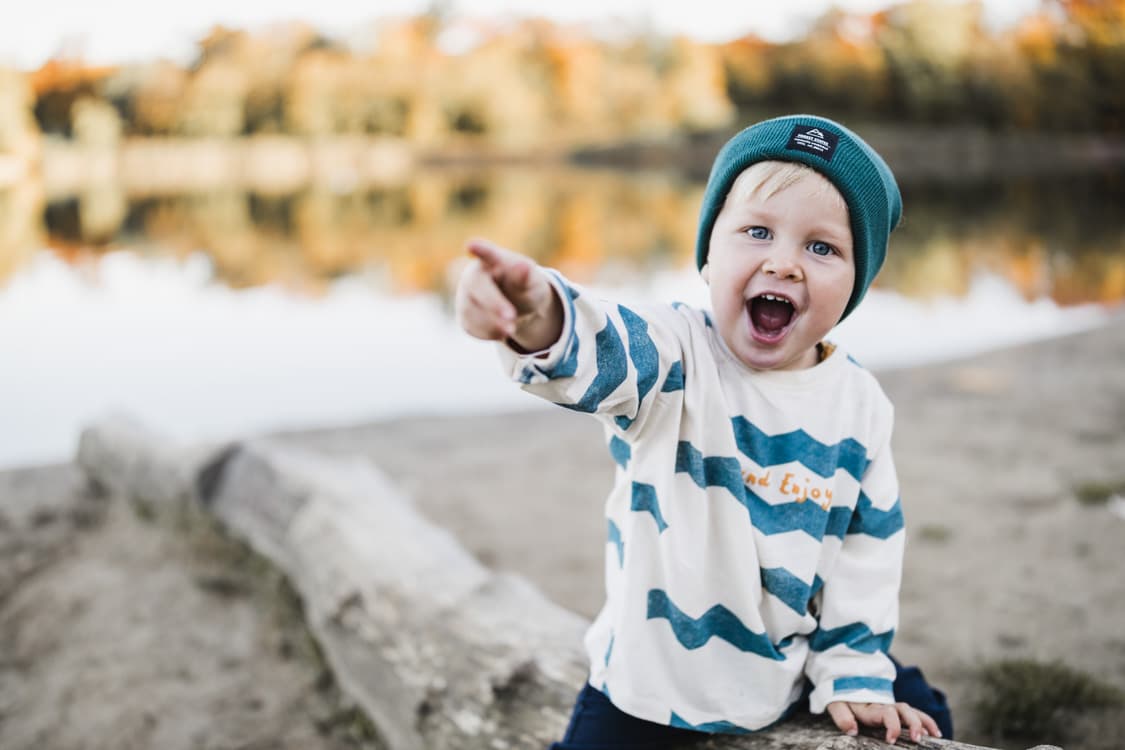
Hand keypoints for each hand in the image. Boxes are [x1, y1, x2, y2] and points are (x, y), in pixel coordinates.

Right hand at [454, 238, 561, 351]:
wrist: (518, 306)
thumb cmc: (524, 286)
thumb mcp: (532, 282)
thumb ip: (526, 276)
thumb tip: (524, 266)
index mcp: (493, 259)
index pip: (486, 253)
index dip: (479, 249)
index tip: (471, 245)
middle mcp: (473, 275)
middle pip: (476, 287)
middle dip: (493, 303)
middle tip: (511, 316)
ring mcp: (465, 296)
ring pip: (470, 310)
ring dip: (491, 322)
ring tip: (511, 329)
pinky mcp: (465, 316)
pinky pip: (471, 327)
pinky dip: (488, 332)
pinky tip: (502, 333)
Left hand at [826, 701, 941, 743]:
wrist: (844, 680)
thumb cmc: (841, 697)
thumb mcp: (836, 705)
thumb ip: (842, 717)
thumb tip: (852, 731)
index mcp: (871, 707)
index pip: (886, 713)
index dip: (892, 725)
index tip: (891, 740)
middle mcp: (885, 705)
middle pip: (904, 710)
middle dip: (914, 723)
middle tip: (917, 739)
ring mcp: (892, 706)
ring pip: (912, 710)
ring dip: (924, 722)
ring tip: (935, 736)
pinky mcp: (895, 709)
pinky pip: (914, 713)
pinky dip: (926, 721)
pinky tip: (935, 733)